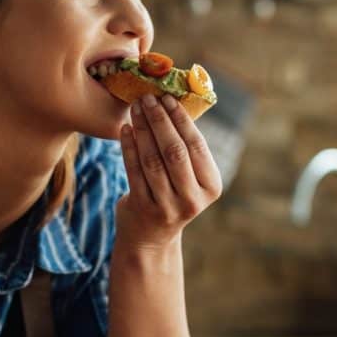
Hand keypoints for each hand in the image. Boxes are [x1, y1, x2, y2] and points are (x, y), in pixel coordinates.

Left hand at [116, 93, 221, 250]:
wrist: (150, 237)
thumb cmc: (170, 196)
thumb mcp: (188, 179)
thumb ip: (186, 151)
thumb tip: (173, 103)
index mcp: (211, 187)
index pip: (197, 146)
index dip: (181, 120)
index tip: (168, 98)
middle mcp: (192, 199)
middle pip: (174, 151)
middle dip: (160, 121)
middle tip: (148, 98)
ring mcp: (167, 206)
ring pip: (152, 160)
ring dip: (142, 130)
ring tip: (135, 109)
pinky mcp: (143, 208)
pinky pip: (134, 170)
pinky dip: (128, 146)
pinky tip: (125, 129)